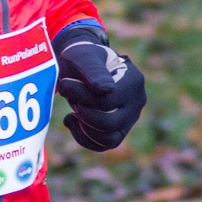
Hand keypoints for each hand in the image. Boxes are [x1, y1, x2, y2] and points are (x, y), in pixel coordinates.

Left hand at [53, 23, 146, 150]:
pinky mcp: (119, 130)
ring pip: (110, 139)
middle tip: (70, 100)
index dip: (82, 96)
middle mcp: (137, 102)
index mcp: (133, 80)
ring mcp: (130, 118)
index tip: (64, 85)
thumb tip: (106, 90)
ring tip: (72, 112)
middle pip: (110, 123)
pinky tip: (72, 121)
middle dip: (84, 114)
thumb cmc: (82, 57)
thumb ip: (94, 70)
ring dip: (84, 129)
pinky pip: (104, 145)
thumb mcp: (84, 56)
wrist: (80, 64)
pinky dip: (84, 138)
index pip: (108, 100)